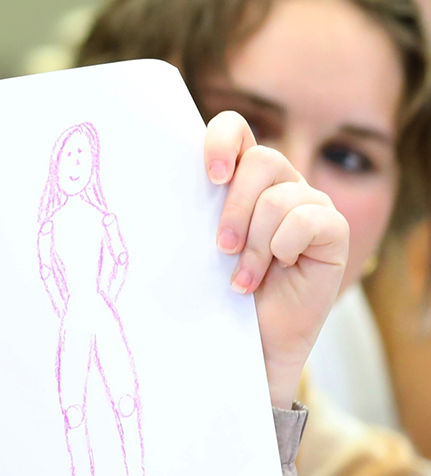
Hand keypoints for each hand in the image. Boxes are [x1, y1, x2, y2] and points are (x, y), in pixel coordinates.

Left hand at [204, 112, 349, 408]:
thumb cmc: (214, 296)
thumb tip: (142, 185)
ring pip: (282, 196)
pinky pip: (310, 219)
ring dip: (256, 241)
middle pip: (262, 159)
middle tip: (221, 247)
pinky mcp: (333, 233)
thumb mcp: (192, 248)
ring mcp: (308, 207)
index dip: (222, 139)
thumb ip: (187, 210)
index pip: (235, 129)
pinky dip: (285, 248)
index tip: (209, 176)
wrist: (246, 347)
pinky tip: (274, 273)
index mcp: (239, 180)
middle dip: (235, 207)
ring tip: (242, 276)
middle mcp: (277, 185)